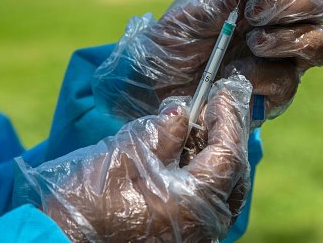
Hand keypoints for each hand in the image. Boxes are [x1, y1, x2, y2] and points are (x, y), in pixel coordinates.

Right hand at [15, 75, 251, 241]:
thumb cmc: (88, 204)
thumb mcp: (125, 156)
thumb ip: (162, 133)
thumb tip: (183, 113)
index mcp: (194, 205)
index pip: (229, 156)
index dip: (228, 121)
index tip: (220, 95)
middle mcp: (203, 227)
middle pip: (233, 175)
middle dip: (226, 137)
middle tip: (212, 108)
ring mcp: (194, 237)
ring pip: (221, 191)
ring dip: (213, 156)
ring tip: (196, 127)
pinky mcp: (180, 238)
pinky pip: (205, 203)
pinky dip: (201, 175)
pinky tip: (184, 155)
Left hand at [94, 0, 322, 120]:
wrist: (155, 90)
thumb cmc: (170, 46)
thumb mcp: (186, 17)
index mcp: (256, 0)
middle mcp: (277, 27)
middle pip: (317, 6)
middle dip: (292, 4)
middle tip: (254, 13)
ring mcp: (281, 61)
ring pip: (319, 43)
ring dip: (289, 39)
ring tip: (253, 43)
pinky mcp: (275, 95)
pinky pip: (288, 82)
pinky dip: (264, 75)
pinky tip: (236, 76)